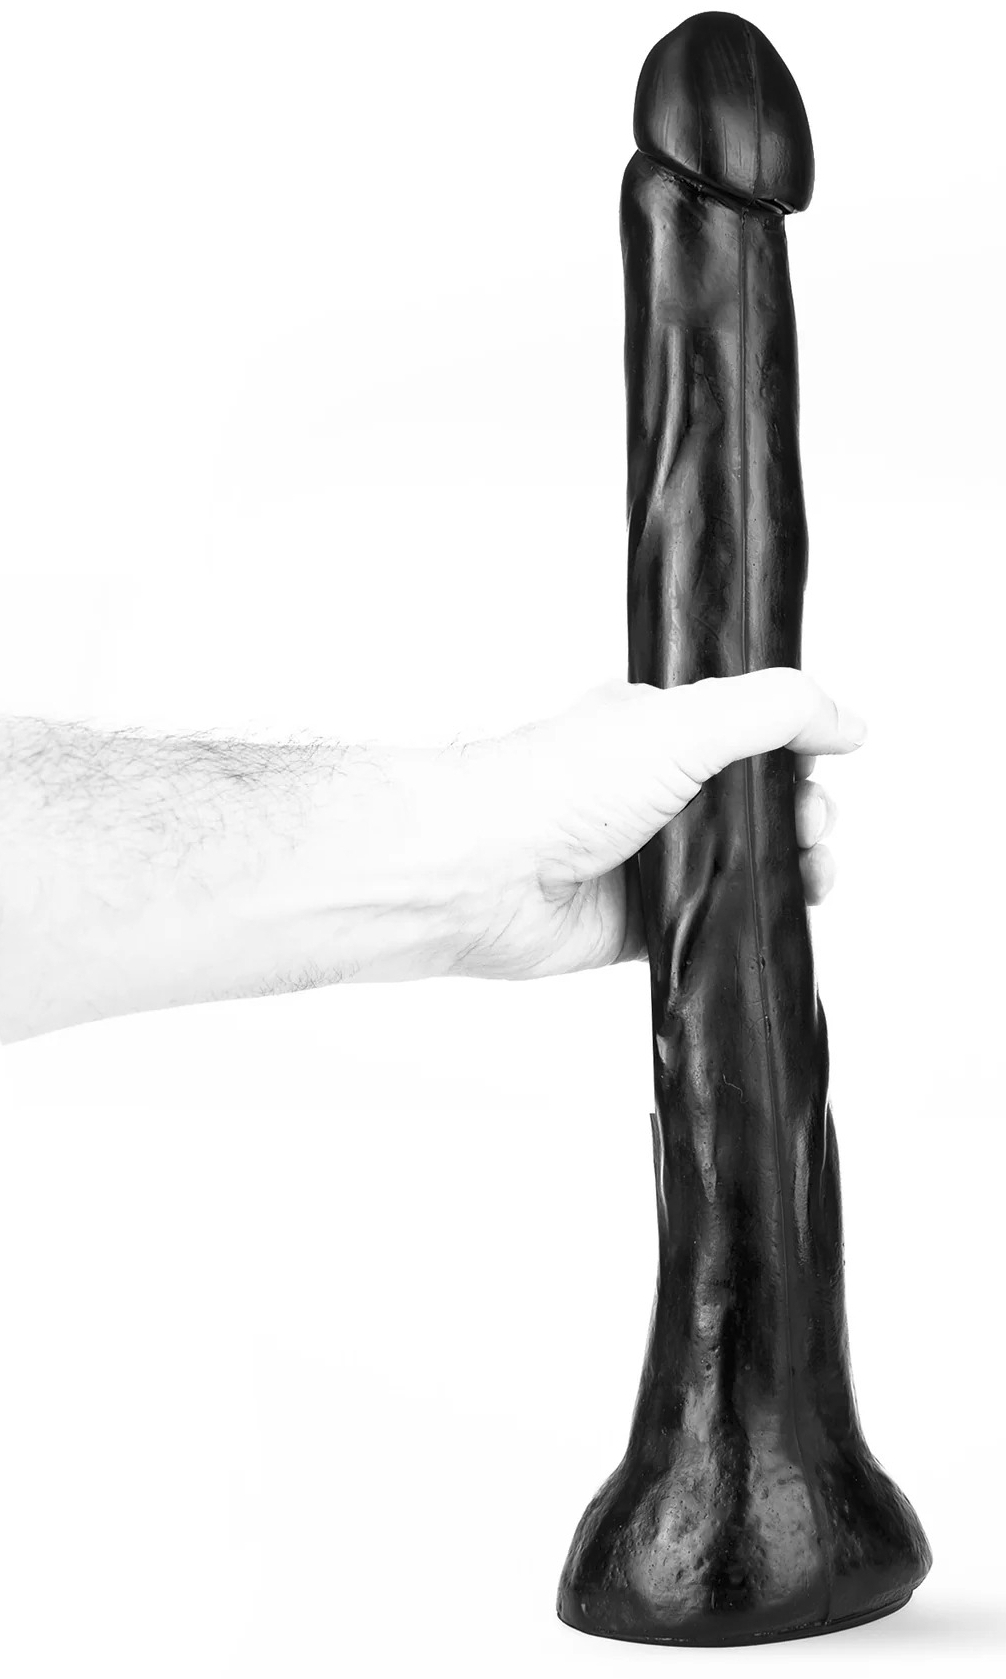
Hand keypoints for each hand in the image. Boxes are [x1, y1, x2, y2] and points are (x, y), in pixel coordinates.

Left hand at [449, 668, 860, 979]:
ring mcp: (651, 860)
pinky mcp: (642, 924)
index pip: (753, 735)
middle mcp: (657, 793)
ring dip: (793, 871)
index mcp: (660, 732)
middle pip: (761, 807)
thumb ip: (771, 712)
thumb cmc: (556, 785)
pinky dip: (752, 924)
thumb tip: (846, 720)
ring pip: (748, 868)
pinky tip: (775, 920)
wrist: (479, 871)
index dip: (799, 752)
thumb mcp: (682, 722)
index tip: (825, 767)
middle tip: (810, 829)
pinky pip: (716, 926)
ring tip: (809, 874)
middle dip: (805, 816)